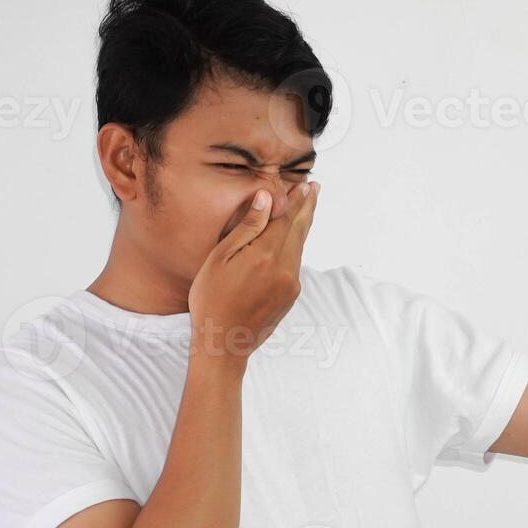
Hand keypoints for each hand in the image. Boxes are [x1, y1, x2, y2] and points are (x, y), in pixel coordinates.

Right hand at [187, 181, 319, 363]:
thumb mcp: (220, 258)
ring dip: (303, 226)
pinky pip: (295, 264)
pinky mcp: (290, 297)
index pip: (286, 218)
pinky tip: (293, 240)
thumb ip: (247, 227)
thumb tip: (267, 198)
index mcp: (266, 255)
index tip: (304, 184)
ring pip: (300, 247)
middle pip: (300, 230)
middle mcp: (285, 268)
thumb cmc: (212, 299)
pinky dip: (296, 247)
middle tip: (315, 188)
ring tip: (306, 208)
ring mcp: (290, 284)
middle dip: (307, 207)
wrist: (224, 343)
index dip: (295, 199)